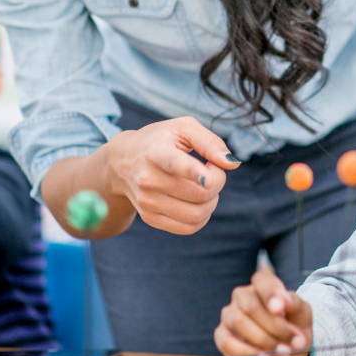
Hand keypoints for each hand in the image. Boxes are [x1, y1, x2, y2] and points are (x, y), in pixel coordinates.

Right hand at [104, 116, 239, 234]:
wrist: (123, 161)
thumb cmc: (161, 140)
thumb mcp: (184, 128)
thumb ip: (210, 142)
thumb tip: (232, 163)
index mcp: (156, 153)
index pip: (175, 165)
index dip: (194, 173)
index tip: (208, 179)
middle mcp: (148, 180)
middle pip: (200, 193)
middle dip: (218, 182)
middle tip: (212, 169)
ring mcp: (147, 202)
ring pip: (196, 214)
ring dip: (213, 201)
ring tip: (206, 185)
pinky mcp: (150, 217)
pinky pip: (188, 227)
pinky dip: (203, 216)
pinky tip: (200, 200)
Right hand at [216, 269, 312, 355]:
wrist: (287, 351)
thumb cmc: (294, 327)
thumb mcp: (302, 314)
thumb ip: (295, 303)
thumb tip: (285, 299)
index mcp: (263, 284)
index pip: (261, 279)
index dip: (270, 292)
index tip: (280, 308)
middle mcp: (243, 296)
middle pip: (251, 305)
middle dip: (274, 326)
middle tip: (294, 341)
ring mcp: (229, 314)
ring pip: (239, 322)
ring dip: (263, 340)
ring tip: (282, 352)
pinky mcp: (222, 335)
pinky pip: (227, 343)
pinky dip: (248, 353)